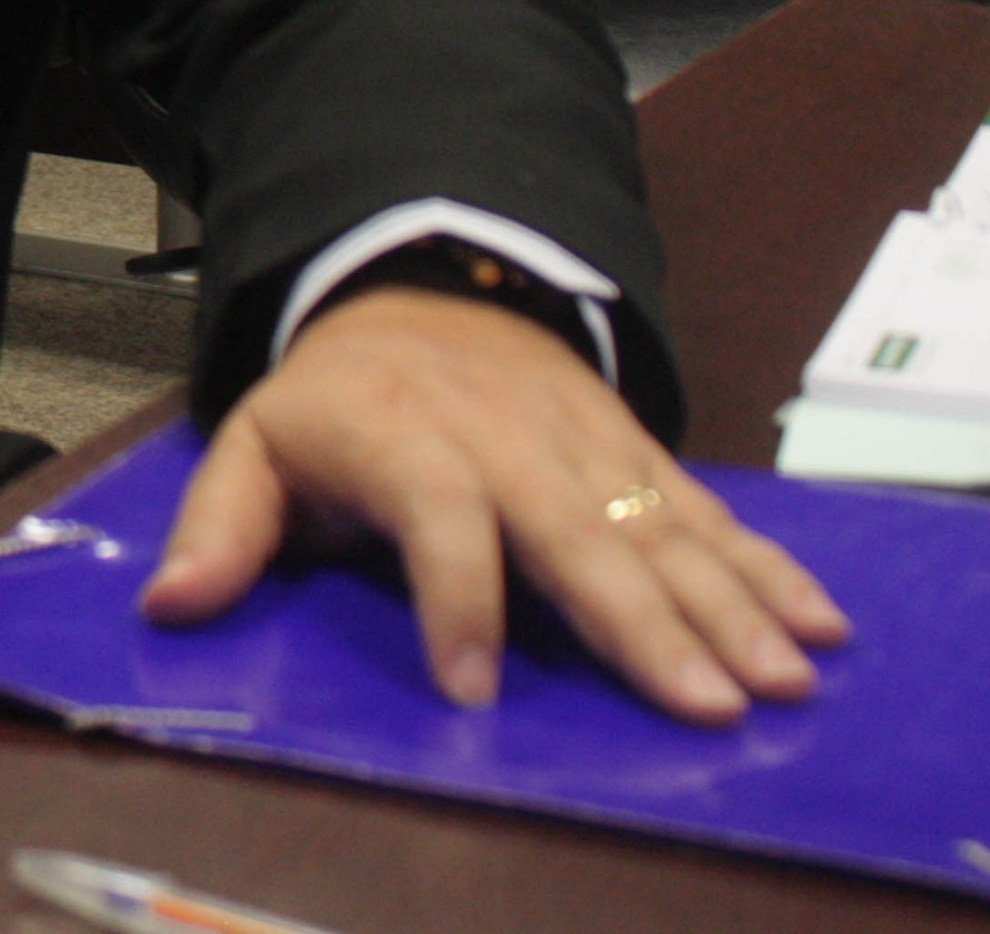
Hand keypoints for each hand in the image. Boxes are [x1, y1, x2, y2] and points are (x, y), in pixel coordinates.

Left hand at [142, 288, 847, 724]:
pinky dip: (769, 563)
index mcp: (406, 440)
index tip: (469, 691)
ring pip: (662, 526)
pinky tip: (820, 620)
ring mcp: (584, 441)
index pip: (437, 520)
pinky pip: (708, 508)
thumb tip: (169, 604)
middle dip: (645, 623)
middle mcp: (507, 440)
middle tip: (705, 706)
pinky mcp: (636, 446)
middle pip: (578, 533)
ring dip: (730, 605)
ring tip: (783, 678)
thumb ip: (220, 526)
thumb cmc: (336, 397)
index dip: (452, 601)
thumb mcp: (254, 442)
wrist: (417, 283)